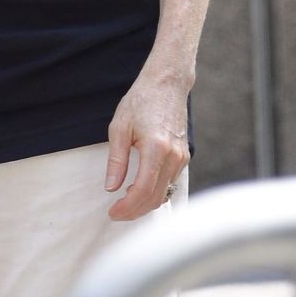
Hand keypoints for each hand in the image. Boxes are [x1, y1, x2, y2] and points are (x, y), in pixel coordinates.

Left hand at [104, 70, 189, 219]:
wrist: (166, 83)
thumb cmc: (141, 100)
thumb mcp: (120, 126)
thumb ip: (116, 160)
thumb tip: (111, 187)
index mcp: (156, 148)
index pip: (142, 190)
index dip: (126, 207)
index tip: (112, 212)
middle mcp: (173, 157)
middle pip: (155, 198)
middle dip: (134, 211)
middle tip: (117, 213)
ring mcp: (181, 158)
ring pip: (164, 194)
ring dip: (145, 204)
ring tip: (125, 202)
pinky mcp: (184, 157)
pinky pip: (170, 183)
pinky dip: (155, 192)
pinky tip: (140, 189)